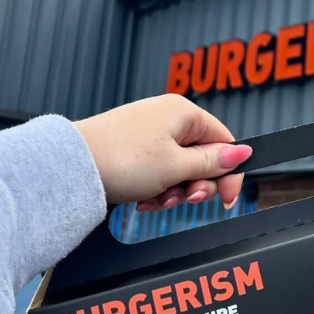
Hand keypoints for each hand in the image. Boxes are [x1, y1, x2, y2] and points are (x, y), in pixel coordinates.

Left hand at [73, 94, 252, 211]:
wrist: (70, 167)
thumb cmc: (120, 159)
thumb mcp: (178, 166)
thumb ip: (214, 163)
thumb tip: (243, 153)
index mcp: (183, 113)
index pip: (225, 143)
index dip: (228, 174)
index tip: (225, 199)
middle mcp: (166, 118)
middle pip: (202, 159)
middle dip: (195, 186)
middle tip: (184, 199)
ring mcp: (147, 134)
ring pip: (179, 169)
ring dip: (173, 192)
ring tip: (155, 200)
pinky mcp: (132, 150)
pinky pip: (157, 172)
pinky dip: (155, 189)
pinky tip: (143, 199)